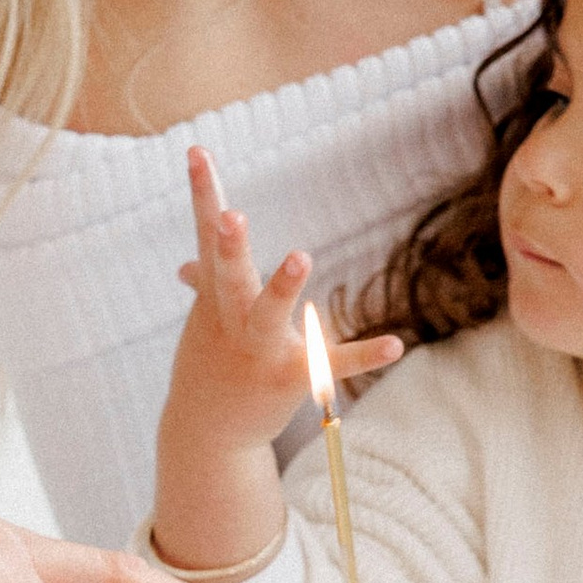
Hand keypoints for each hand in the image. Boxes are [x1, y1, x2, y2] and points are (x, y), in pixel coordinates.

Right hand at [153, 146, 399, 571]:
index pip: (205, 236)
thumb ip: (205, 287)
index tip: (198, 151)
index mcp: (214, 296)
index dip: (204, 194)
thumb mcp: (205, 322)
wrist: (206, 432)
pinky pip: (330, 363)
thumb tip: (186, 267)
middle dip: (229, 247)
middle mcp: (231, 320)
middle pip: (229, 276)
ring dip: (282, 287)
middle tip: (233, 215)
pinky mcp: (289, 379)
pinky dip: (363, 354)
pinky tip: (395, 344)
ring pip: (268, 316)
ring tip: (300, 255)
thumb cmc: (209, 363)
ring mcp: (258, 350)